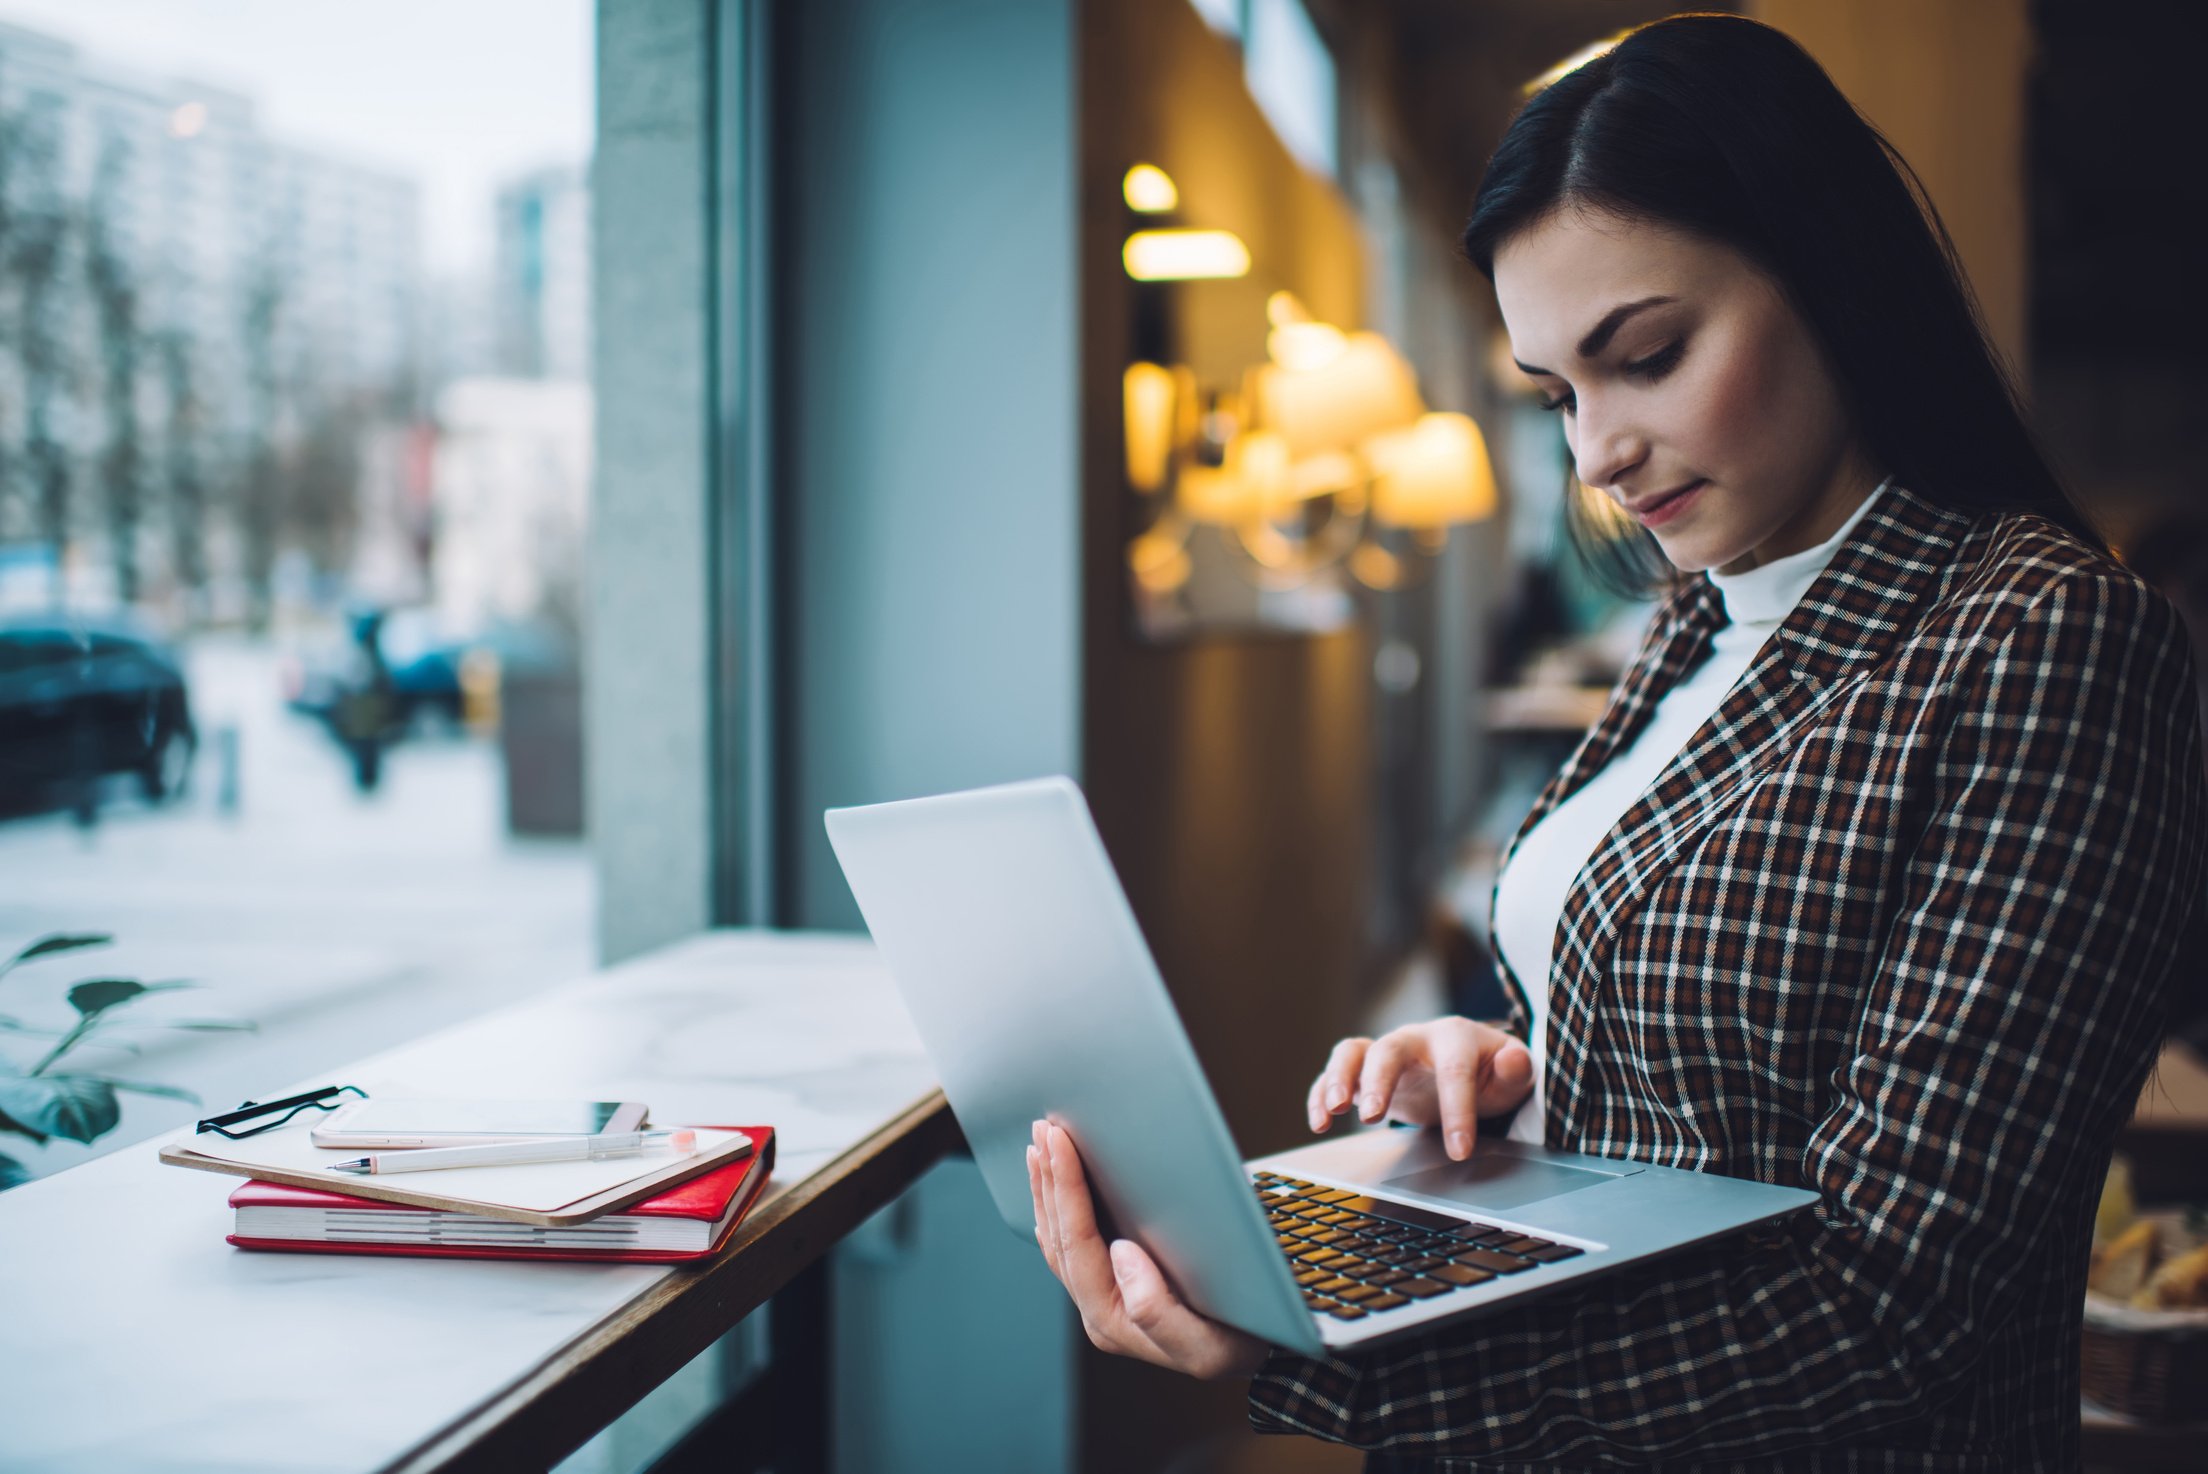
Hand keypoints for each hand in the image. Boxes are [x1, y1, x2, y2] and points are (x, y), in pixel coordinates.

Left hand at [1025, 1119, 1267, 1380]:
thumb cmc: (1240, 1343)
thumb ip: (1158, 1311)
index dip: (1066, 1189)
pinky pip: (1073, 1243)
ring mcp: (1102, 1300)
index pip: (1079, 1245)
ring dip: (1049, 1188)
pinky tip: (1052, 1187)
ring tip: (1040, 1144)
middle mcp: (1098, 1312)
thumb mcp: (1210, 1345)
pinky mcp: (1112, 1287)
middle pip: (1060, 1238)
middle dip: (1051, 1179)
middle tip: (1044, 1127)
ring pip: (1059, 1239)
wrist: (1258, 1350)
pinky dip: (1060, 1206)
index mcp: (1112, 1322)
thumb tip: (1120, 1254)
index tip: (1060, 1141)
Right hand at [1306, 1018, 1533, 1159]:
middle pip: (1389, 1050)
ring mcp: (1384, 1052)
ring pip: (1353, 1052)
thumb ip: (1515, 1070)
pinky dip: (1321, 1094)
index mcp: (1454, 1037)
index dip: (1456, 1109)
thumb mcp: (1510, 1075)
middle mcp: (1414, 1039)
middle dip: (1379, 1081)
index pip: (1454, 1069)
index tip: (1460, 1150)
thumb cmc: (1489, 1073)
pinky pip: (1335, 1074)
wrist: (1465, 1066)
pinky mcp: (1364, 1072)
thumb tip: (1515, 1061)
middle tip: (1374, 1117)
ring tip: (1333, 1109)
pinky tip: (1319, 1122)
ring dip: (1339, 1078)